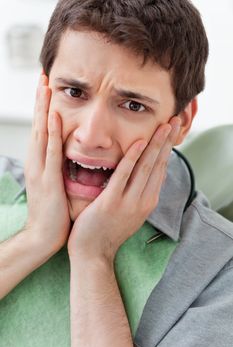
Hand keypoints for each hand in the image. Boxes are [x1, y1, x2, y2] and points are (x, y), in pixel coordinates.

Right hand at [24, 73, 70, 252]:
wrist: (43, 236)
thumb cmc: (53, 211)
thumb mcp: (56, 184)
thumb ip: (60, 168)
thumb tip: (69, 154)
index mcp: (41, 163)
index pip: (42, 130)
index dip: (44, 108)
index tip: (48, 88)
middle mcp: (37, 162)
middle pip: (38, 125)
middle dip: (40, 101)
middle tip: (43, 76)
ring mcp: (40, 170)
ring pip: (41, 133)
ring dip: (43, 109)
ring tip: (45, 86)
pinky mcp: (48, 181)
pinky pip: (51, 153)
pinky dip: (51, 133)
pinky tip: (54, 116)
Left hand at [68, 117, 180, 262]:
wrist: (93, 254)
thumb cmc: (108, 231)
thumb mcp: (131, 212)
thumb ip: (141, 193)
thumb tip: (151, 175)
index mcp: (147, 201)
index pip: (161, 170)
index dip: (167, 149)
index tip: (173, 131)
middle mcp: (143, 200)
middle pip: (158, 165)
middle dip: (167, 141)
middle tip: (176, 120)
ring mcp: (129, 202)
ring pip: (146, 167)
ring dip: (156, 144)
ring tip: (165, 125)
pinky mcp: (111, 202)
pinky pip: (124, 175)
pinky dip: (132, 157)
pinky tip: (140, 142)